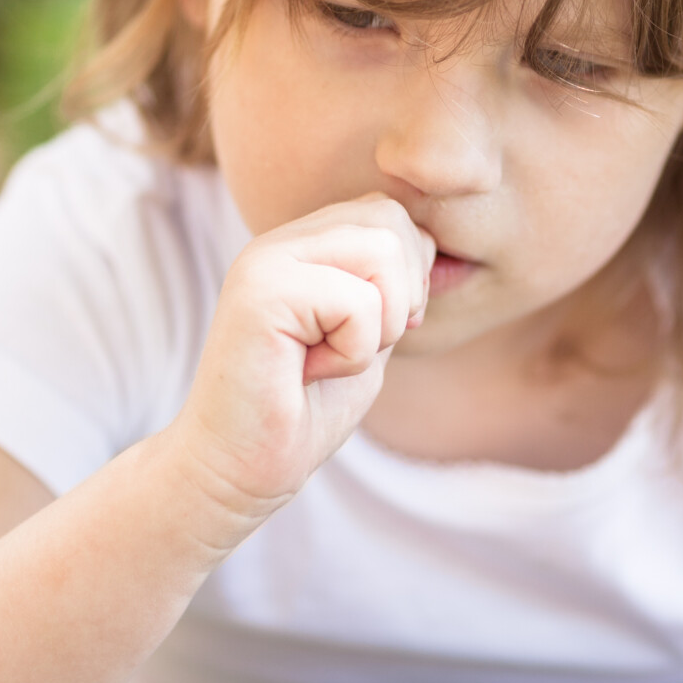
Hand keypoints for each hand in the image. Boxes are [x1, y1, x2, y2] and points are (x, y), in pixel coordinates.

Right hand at [168, 192, 432, 517]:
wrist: (238, 469)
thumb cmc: (304, 411)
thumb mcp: (367, 336)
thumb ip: (392, 288)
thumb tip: (443, 253)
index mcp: (302, 243)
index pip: (389, 213)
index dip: (408, 277)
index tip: (369, 334)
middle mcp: (280, 240)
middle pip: (391, 219)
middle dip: (401, 296)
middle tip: (350, 347)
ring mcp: (266, 260)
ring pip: (382, 250)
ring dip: (377, 325)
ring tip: (327, 358)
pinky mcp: (261, 292)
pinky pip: (359, 303)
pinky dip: (352, 354)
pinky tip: (306, 374)